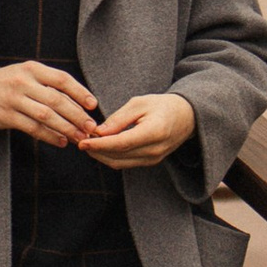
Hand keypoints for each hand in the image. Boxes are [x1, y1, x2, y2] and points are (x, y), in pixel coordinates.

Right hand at [0, 60, 99, 147]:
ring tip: (79, 137)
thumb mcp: (28, 75)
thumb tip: (82, 103)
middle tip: (90, 127)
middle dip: (76, 115)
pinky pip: (33, 128)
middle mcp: (23, 82)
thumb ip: (51, 84)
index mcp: (32, 69)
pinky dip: (49, 137)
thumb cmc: (11, 83)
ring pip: (46, 116)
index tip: (93, 105)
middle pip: (56, 100)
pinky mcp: (6, 116)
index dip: (80, 92)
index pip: (62, 79)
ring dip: (66, 128)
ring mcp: (13, 99)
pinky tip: (61, 142)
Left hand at [80, 92, 196, 171]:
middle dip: (96, 151)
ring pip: (119, 163)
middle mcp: (154, 150)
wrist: (187, 117)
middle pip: (117, 156)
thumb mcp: (140, 103)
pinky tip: (100, 147)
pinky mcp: (150, 162)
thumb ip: (119, 118)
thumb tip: (99, 132)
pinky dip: (110, 157)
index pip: (121, 143)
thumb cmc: (162, 106)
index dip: (99, 145)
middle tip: (80, 140)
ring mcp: (153, 159)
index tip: (83, 142)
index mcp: (154, 132)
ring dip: (101, 156)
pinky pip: (125, 163)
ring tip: (87, 143)